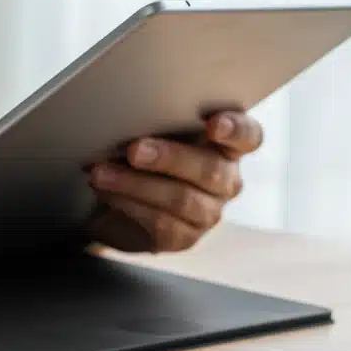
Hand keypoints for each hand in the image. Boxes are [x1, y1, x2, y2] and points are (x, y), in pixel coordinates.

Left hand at [85, 111, 262, 252]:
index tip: (214, 124)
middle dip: (169, 157)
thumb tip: (132, 114)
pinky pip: (162, 223)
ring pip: (182, 198)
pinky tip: (107, 195)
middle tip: (134, 150)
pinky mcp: (185, 237)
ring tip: (102, 174)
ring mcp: (208, 211)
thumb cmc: (138, 156)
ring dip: (136, 184)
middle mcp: (225, 179)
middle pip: (211, 169)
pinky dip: (129, 205)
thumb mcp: (149, 133)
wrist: (115, 204)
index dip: (235, 130)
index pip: (248, 136)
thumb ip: (156, 123)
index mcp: (225, 145)